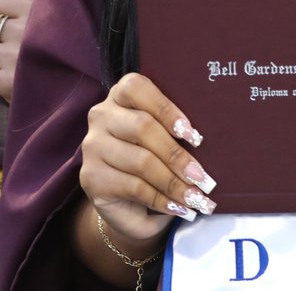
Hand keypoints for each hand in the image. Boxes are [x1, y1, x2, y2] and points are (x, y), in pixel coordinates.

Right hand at [79, 72, 215, 247]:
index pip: (137, 88)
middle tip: (203, 178)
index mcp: (119, 95)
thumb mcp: (162, 137)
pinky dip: (161, 199)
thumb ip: (175, 131)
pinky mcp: (92, 178)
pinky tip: (178, 207)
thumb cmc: (151, 158)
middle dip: (177, 155)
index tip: (194, 136)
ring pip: (141, 161)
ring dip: (174, 183)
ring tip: (197, 198)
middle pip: (143, 127)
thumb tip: (202, 141)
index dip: (167, 110)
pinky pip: (134, 187)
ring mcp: (93, 147)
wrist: (124, 200)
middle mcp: (101, 116)